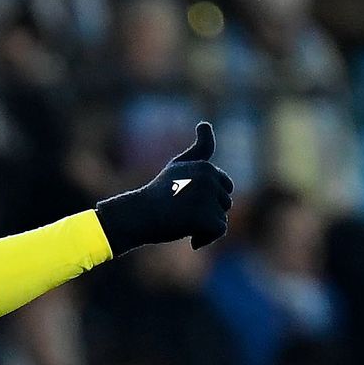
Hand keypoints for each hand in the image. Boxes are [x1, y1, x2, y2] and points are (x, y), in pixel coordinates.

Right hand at [95, 122, 233, 254]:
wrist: (138, 215)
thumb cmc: (157, 193)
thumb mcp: (179, 166)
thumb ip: (199, 149)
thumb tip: (205, 124)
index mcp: (205, 167)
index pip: (224, 187)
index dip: (208, 199)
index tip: (185, 203)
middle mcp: (208, 179)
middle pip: (225, 203)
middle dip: (208, 213)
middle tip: (182, 216)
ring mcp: (206, 198)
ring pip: (221, 217)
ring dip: (206, 226)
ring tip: (183, 225)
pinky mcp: (204, 217)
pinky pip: (219, 230)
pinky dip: (207, 239)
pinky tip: (192, 240)